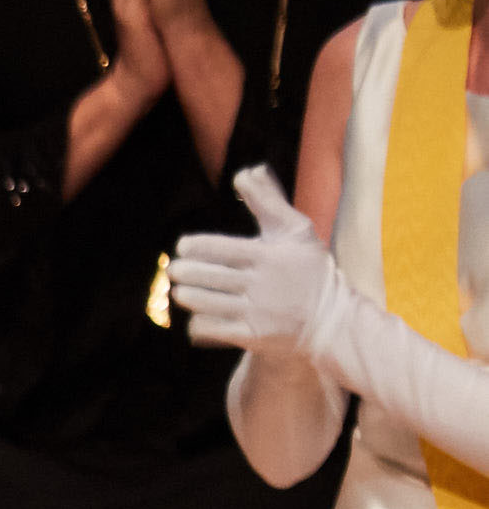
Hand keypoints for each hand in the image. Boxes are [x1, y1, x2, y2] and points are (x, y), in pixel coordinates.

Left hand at [170, 166, 343, 355]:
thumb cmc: (309, 269)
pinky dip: (198, 321)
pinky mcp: (253, 336)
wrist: (332, 320)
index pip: (218, 248)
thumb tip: (245, 172)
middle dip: (183, 272)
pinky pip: (210, 328)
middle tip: (176, 270)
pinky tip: (198, 313)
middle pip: (204, 276)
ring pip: (203, 302)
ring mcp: (257, 312)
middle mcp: (263, 284)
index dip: (193, 247)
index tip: (183, 247)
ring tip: (181, 290)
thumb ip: (268, 200)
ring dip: (186, 295)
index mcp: (270, 255)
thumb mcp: (295, 231)